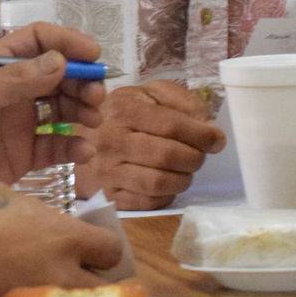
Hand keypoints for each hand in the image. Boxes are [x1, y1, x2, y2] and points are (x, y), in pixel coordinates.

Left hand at [0, 24, 104, 201]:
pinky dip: (74, 146)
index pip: (37, 41)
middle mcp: (8, 91)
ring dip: (82, 111)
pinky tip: (82, 151)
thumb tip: (61, 61)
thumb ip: (15, 80)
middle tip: (97, 98)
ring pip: (62, 110)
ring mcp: (15, 125)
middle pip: (57, 76)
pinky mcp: (19, 158)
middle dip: (82, 82)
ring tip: (92, 121)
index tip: (94, 55)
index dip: (66, 43)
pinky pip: (56, 147)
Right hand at [0, 181, 124, 296]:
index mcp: (63, 237)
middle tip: (74, 273)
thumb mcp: (2, 195)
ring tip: (51, 292)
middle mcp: (63, 275)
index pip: (111, 249)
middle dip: (95, 280)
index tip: (85, 245)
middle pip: (106, 288)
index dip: (99, 247)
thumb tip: (44, 227)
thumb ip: (35, 215)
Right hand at [80, 80, 224, 209]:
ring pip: (161, 182)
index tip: (216, 140)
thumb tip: (211, 132)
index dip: (202, 135)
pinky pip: (150, 202)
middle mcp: (111, 140)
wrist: (80, 142)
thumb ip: (183, 102)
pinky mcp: (108, 195)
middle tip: (197, 155)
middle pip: (169, 155)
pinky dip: (167, 194)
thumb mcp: (149, 94)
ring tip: (183, 169)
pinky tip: (166, 182)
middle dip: (195, 157)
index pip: (172, 125)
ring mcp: (107, 170)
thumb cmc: (123, 115)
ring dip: (183, 178)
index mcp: (123, 109)